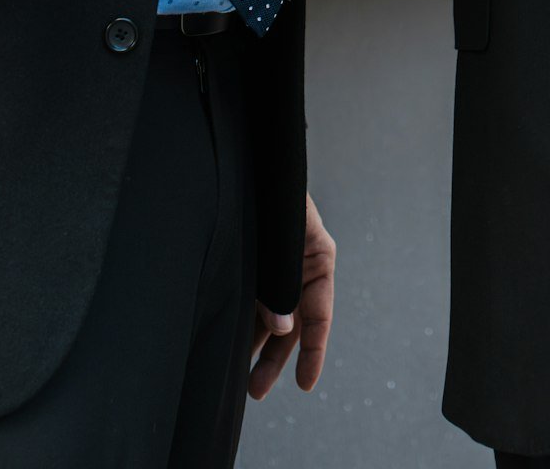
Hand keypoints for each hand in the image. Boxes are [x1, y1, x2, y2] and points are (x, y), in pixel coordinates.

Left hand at [249, 194, 335, 399]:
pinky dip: (245, 323)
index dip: (314, 351)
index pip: (320, 313)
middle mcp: (299, 268)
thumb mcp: (285, 235)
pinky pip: (253, 301)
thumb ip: (283, 283)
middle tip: (255, 391)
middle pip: (292, 325)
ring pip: (271, 317)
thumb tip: (282, 328)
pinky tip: (229, 345)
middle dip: (276, 359)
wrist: (252, 158)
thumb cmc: (272, 188)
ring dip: (257, 347)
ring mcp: (276, 268)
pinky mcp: (255, 266)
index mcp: (318, 256)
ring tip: (241, 378)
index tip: (305, 384)